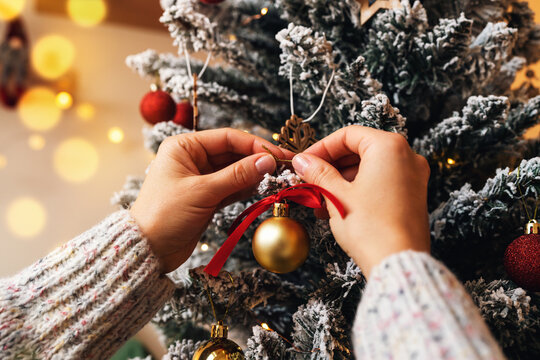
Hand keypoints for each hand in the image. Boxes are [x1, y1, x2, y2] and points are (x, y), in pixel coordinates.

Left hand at [130, 128, 292, 272]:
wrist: (149, 250)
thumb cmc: (165, 214)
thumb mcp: (203, 191)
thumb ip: (237, 175)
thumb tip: (268, 161)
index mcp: (185, 147)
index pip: (227, 137)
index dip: (255, 144)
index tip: (278, 153)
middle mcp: (193, 158)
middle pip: (234, 153)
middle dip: (257, 159)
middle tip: (284, 166)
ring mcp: (201, 178)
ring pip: (235, 170)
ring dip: (255, 174)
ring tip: (277, 177)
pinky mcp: (208, 197)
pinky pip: (233, 187)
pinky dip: (247, 188)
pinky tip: (263, 188)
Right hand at [292, 126, 429, 275]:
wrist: (398, 262)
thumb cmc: (369, 226)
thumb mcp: (336, 195)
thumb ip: (318, 172)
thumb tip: (302, 160)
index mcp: (389, 147)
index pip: (348, 135)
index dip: (322, 147)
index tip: (304, 162)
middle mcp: (407, 156)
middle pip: (360, 150)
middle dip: (331, 166)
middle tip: (309, 180)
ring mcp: (413, 176)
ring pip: (369, 167)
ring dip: (342, 180)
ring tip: (320, 201)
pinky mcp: (413, 195)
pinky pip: (381, 181)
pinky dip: (359, 188)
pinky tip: (338, 207)